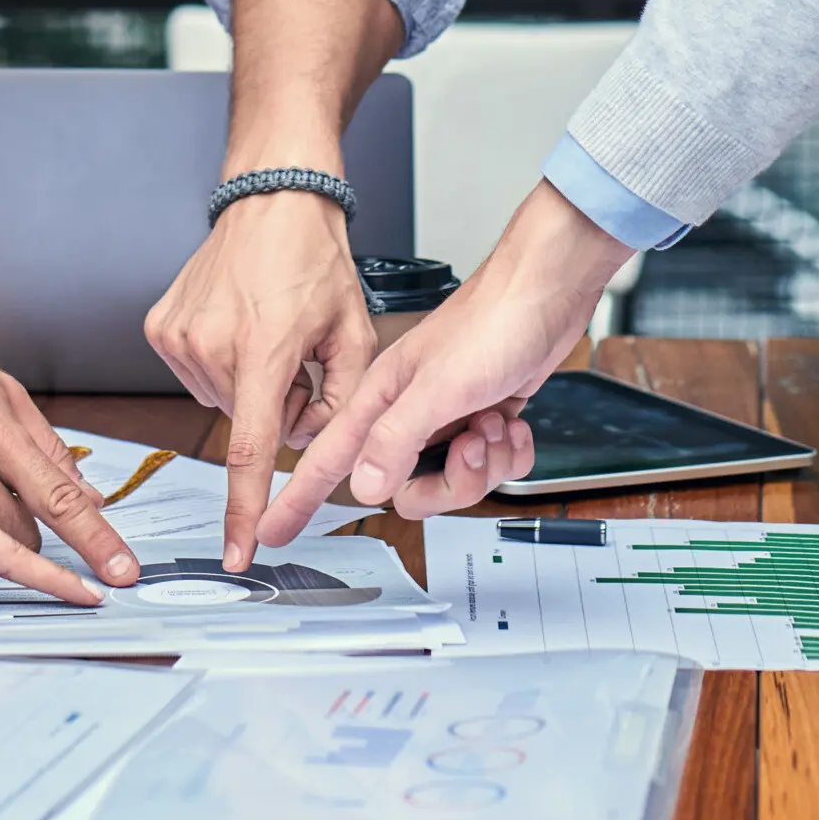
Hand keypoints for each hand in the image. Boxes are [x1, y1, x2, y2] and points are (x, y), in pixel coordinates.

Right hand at [144, 189, 377, 567]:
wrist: (273, 200)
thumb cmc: (314, 260)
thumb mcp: (354, 334)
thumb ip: (341, 402)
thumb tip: (316, 445)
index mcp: (263, 350)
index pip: (249, 449)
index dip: (243, 508)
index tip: (236, 550)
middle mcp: (211, 344)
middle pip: (245, 420)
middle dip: (275, 405)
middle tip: (293, 357)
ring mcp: (178, 335)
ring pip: (219, 399)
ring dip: (246, 383)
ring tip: (264, 332)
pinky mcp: (159, 326)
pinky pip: (194, 373)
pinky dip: (219, 363)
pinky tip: (235, 325)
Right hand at [260, 182, 629, 541]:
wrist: (546, 289)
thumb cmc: (491, 319)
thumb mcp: (438, 386)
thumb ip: (395, 438)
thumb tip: (363, 486)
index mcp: (381, 399)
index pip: (329, 458)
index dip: (299, 497)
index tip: (272, 530)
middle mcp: (409, 411)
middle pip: (406, 489)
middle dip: (448, 481)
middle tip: (467, 446)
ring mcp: (447, 415)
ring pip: (452, 480)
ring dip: (484, 461)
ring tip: (494, 422)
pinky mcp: (482, 416)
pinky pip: (488, 466)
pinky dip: (508, 452)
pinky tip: (513, 422)